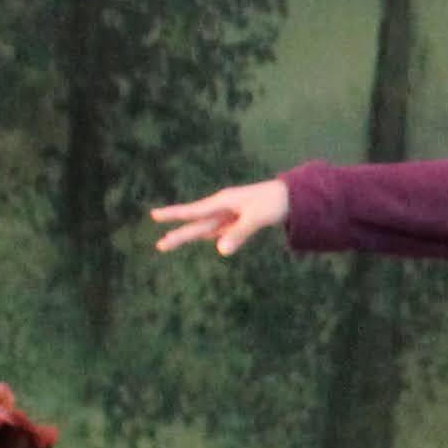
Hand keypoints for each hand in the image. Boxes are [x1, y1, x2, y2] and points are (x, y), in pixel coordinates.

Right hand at [150, 177, 291, 258]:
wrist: (293, 196)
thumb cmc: (275, 202)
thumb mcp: (258, 217)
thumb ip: (240, 233)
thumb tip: (221, 251)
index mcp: (224, 202)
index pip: (195, 211)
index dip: (174, 214)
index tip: (154, 215)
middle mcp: (223, 208)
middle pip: (197, 224)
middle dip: (179, 235)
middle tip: (160, 246)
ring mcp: (230, 215)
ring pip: (206, 228)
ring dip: (188, 235)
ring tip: (166, 242)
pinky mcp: (239, 222)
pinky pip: (221, 230)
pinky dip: (210, 235)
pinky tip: (200, 237)